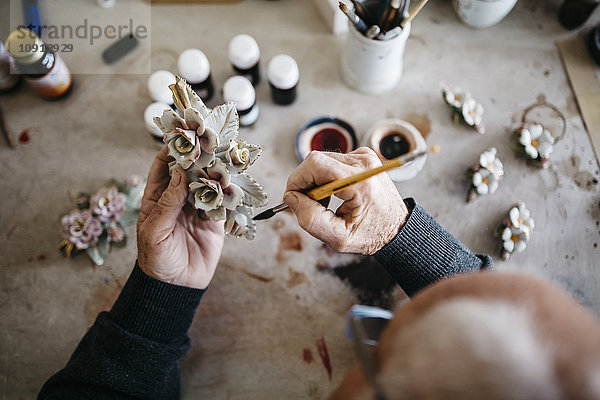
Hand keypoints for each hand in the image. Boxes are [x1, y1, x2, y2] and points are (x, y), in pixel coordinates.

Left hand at [137, 147, 223, 288]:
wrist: (176, 286)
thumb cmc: (156, 259)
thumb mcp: (155, 230)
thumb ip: (167, 202)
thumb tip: (180, 173)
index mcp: (157, 197)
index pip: (164, 166)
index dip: (172, 150)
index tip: (183, 136)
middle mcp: (178, 198)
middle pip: (189, 170)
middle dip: (199, 156)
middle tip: (210, 141)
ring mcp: (197, 207)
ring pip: (208, 182)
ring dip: (216, 171)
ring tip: (225, 157)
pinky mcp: (214, 220)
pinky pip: (222, 201)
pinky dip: (228, 191)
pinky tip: (233, 182)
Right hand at [283, 147, 408, 254]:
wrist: (397, 228)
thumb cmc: (371, 235)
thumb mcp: (338, 237)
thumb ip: (310, 219)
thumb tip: (291, 198)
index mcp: (359, 182)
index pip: (314, 165)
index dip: (296, 180)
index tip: (294, 199)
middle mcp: (363, 163)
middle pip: (315, 160)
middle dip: (305, 183)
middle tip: (311, 205)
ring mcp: (364, 156)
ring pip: (321, 161)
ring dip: (315, 182)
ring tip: (325, 203)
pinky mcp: (362, 156)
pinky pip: (332, 162)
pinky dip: (326, 178)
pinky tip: (334, 195)